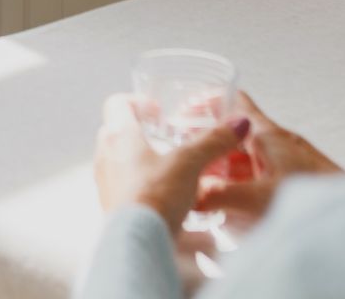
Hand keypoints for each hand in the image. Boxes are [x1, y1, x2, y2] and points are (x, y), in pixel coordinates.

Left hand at [93, 94, 251, 232]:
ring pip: (119, 162)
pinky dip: (142, 188)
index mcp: (118, 136)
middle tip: (166, 138)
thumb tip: (239, 122)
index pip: (116, 104)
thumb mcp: (190, 163)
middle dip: (140, 132)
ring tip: (170, 170)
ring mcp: (105, 184)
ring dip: (140, 161)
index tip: (159, 110)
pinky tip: (166, 201)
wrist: (137, 244)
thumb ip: (214, 142)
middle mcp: (105, 157)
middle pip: (116, 132)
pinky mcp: (111, 209)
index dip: (137, 101)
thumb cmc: (156, 196)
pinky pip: (124, 189)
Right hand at [194, 92, 344, 226]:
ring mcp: (287, 159)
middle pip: (237, 130)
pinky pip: (259, 170)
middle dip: (210, 138)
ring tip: (202, 177)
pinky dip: (240, 177)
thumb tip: (191, 196)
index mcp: (267, 134)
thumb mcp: (259, 198)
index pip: (237, 102)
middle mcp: (277, 141)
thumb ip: (221, 196)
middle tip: (185, 148)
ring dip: (224, 161)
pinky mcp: (294, 177)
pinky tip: (231, 195)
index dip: (211, 99)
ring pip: (247, 153)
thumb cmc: (314, 196)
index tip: (187, 106)